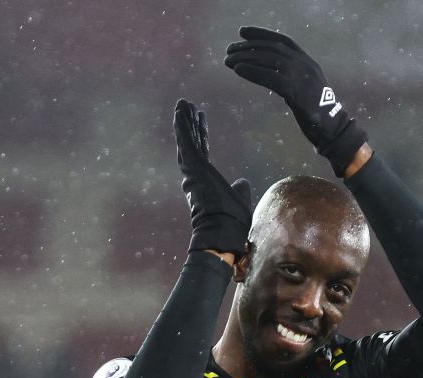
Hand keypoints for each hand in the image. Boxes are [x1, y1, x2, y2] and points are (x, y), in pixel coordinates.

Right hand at [173, 99, 252, 258]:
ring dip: (184, 120)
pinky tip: (180, 111)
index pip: (201, 152)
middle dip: (190, 124)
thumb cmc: (231, 221)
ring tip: (182, 103)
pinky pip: (185, 141)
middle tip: (187, 106)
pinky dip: (182, 126)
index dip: (200, 135)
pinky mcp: (193, 166)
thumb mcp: (239, 199)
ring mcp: (192, 170)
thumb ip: (239, 189)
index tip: (200, 119)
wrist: (223, 230)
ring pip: (186, 139)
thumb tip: (243, 182)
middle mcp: (195, 174)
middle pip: (191, 142)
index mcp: (205, 180)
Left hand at [224, 26, 368, 176]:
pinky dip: (252, 71)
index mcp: (307, 62)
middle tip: (229, 50)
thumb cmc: (318, 112)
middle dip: (248, 47)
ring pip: (268, 60)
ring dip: (245, 58)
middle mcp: (305, 65)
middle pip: (272, 48)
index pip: (282, 41)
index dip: (261, 34)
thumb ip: (291, 77)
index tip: (242, 32)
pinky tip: (238, 70)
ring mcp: (301, 77)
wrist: (333, 129)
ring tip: (228, 60)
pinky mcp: (295, 91)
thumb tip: (268, 72)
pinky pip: (269, 77)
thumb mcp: (305, 88)